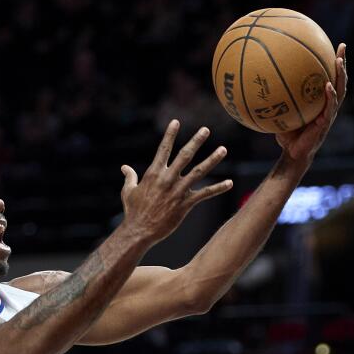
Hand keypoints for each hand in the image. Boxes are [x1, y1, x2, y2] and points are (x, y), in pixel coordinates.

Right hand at [119, 121, 232, 243]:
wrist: (139, 231)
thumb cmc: (133, 211)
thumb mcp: (128, 191)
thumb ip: (129, 177)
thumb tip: (124, 167)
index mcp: (153, 173)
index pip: (163, 149)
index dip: (170, 135)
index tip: (176, 122)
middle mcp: (167, 179)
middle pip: (185, 156)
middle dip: (196, 141)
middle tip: (206, 130)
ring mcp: (177, 191)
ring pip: (198, 172)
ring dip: (212, 160)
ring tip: (223, 149)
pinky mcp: (185, 204)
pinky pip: (204, 194)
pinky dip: (218, 188)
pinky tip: (229, 183)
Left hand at [276, 43, 348, 163]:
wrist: (293, 154)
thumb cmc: (287, 134)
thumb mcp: (281, 113)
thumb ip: (276, 99)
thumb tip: (259, 81)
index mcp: (320, 101)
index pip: (329, 78)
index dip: (333, 63)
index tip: (332, 45)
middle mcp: (328, 105)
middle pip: (339, 80)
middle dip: (342, 62)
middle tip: (342, 46)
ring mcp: (329, 114)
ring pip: (340, 91)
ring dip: (341, 75)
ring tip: (338, 61)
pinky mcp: (325, 124)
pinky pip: (330, 107)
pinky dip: (330, 96)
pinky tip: (328, 85)